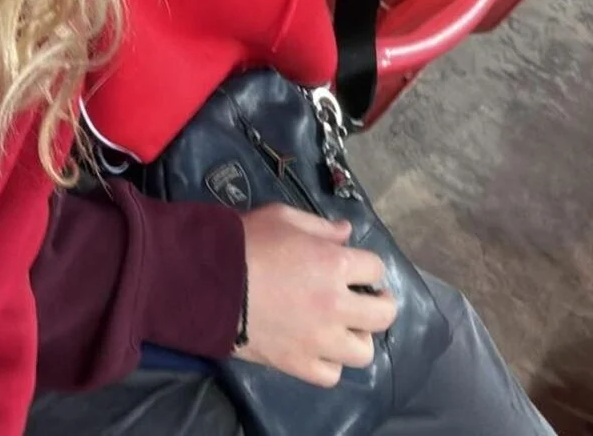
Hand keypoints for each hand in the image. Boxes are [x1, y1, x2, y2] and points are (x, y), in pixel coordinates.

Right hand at [237, 205, 397, 386]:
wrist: (208, 280)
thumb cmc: (246, 241)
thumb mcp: (283, 217)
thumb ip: (320, 226)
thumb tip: (347, 232)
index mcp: (334, 265)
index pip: (376, 267)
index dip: (367, 265)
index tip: (356, 266)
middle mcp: (335, 306)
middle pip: (383, 315)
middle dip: (380, 303)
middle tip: (365, 298)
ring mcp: (319, 340)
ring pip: (363, 352)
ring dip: (357, 336)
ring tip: (343, 326)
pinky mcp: (298, 364)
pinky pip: (331, 374)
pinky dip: (330, 362)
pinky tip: (319, 347)